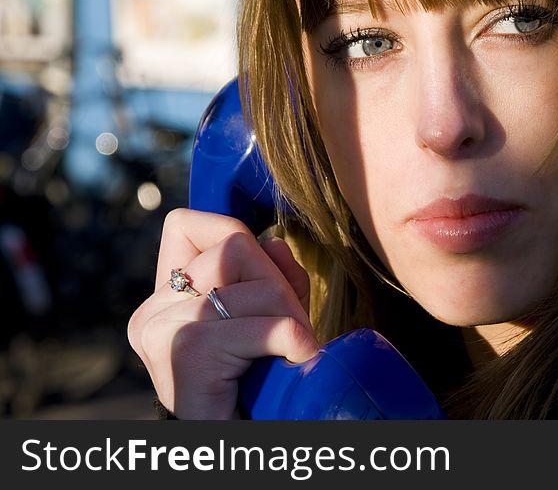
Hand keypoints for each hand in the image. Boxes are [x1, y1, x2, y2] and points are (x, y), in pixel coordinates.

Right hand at [127, 208, 318, 418]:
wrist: (237, 445)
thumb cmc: (255, 384)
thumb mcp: (268, 316)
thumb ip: (271, 275)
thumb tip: (273, 242)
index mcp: (161, 301)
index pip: (184, 224)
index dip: (232, 236)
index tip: (257, 283)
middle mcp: (151, 313)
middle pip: (233, 245)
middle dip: (277, 283)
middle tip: (288, 328)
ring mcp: (163, 331)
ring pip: (256, 285)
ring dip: (290, 316)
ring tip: (289, 350)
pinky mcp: (187, 352)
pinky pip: (266, 326)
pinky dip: (295, 341)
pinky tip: (294, 360)